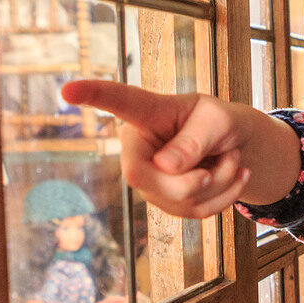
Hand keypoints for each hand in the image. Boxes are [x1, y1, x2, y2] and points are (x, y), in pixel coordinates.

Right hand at [61, 79, 299, 216]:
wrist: (235, 146)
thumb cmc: (220, 123)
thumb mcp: (218, 121)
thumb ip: (194, 140)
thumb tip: (163, 167)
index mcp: (147, 113)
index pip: (117, 101)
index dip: (92, 96)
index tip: (67, 90)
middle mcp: (137, 147)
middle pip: (141, 176)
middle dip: (192, 180)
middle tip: (231, 160)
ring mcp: (148, 178)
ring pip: (178, 199)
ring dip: (220, 184)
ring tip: (232, 160)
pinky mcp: (165, 201)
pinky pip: (195, 212)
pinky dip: (224, 198)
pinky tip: (235, 177)